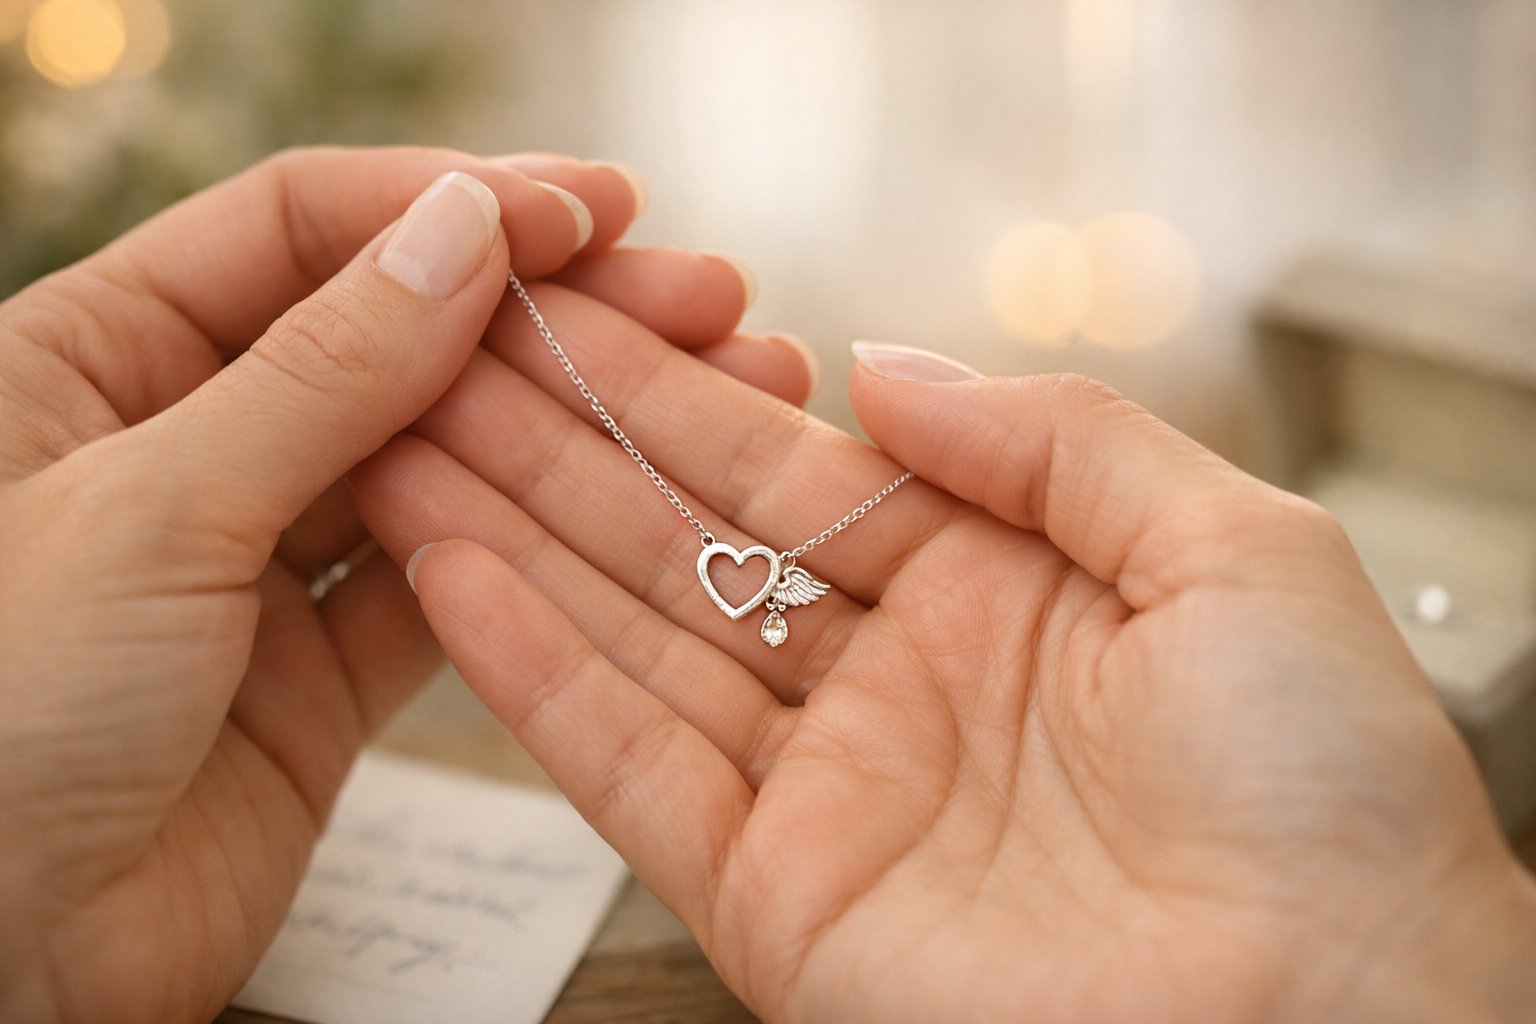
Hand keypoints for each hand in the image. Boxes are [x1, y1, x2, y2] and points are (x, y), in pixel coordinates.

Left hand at [0, 146, 813, 1023]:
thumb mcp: (150, 510)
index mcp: (91, 358)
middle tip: (696, 291)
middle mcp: (185, 442)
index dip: (445, 205)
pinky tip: (620, 495)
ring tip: (707, 379)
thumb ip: (320, 372)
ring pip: (436, 455)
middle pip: (390, 335)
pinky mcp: (323, 667)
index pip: (296, 230)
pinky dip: (525, 537)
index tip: (588, 211)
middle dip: (545, 306)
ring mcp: (261, 558)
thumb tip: (465, 230)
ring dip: (563, 416)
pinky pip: (442, 575)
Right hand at [355, 297, 1535, 1022]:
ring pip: (634, 638)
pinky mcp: (773, 902)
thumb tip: (879, 364)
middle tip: (441, 356)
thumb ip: (1053, 439)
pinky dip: (531, 674)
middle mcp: (896, 689)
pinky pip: (630, 768)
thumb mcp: (1231, 550)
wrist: (1342, 1022)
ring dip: (511, 536)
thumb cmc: (1332, 797)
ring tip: (398, 438)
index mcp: (999, 595)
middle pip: (691, 541)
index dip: (682, 386)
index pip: (798, 467)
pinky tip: (446, 568)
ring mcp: (826, 795)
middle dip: (563, 446)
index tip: (573, 308)